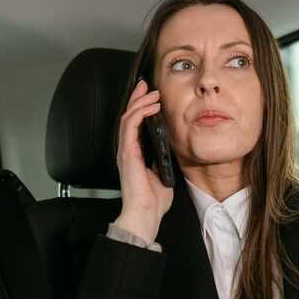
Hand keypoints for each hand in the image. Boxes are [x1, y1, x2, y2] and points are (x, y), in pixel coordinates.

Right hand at [114, 79, 174, 241]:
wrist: (146, 214)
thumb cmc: (154, 199)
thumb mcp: (164, 172)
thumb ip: (164, 158)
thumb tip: (172, 146)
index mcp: (136, 153)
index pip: (135, 124)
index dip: (140, 107)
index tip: (150, 94)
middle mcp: (128, 149)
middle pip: (128, 115)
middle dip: (137, 97)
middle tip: (146, 84)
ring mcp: (126, 150)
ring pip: (127, 117)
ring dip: (140, 101)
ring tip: (152, 92)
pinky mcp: (127, 152)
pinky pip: (130, 125)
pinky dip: (139, 112)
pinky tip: (151, 106)